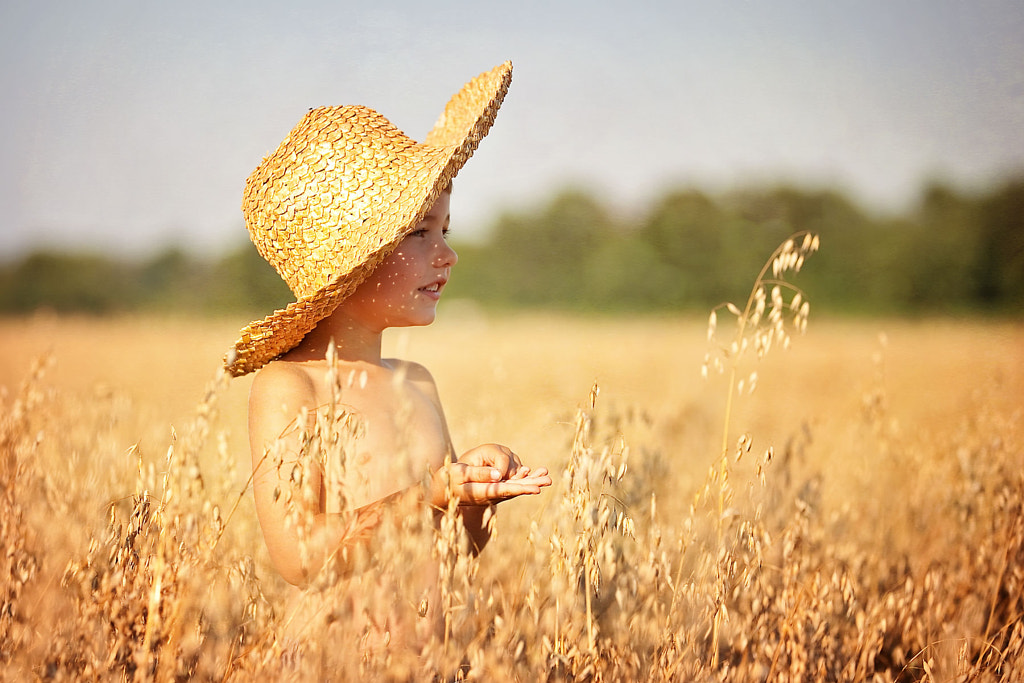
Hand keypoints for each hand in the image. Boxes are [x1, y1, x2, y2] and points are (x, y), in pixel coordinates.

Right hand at [429, 444, 551, 507]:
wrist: (438, 492)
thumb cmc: (446, 481)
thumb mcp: (460, 473)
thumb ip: (479, 474)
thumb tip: (499, 474)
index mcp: (483, 492)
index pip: (506, 490)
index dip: (522, 488)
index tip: (537, 488)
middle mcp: (490, 495)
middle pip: (515, 490)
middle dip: (532, 484)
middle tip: (549, 479)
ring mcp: (491, 493)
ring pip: (514, 487)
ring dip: (530, 481)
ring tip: (545, 475)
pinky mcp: (490, 490)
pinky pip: (509, 485)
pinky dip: (521, 480)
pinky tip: (529, 473)